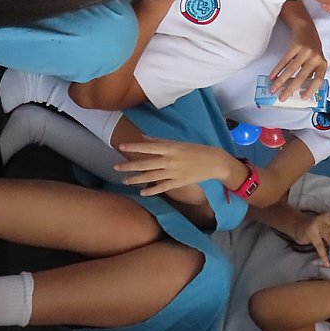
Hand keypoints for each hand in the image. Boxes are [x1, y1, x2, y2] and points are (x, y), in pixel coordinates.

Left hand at [116, 138, 232, 197]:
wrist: (213, 162)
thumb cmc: (195, 150)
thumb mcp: (177, 143)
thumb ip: (159, 142)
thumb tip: (143, 138)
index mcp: (170, 148)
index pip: (148, 147)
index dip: (134, 147)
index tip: (121, 146)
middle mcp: (170, 161)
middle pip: (146, 164)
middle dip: (130, 166)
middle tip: (116, 167)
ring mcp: (174, 173)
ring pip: (151, 177)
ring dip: (136, 179)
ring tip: (124, 180)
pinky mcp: (178, 183)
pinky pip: (162, 187)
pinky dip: (152, 190)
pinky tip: (142, 192)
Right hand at [269, 35, 327, 99]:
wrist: (306, 28)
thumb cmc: (311, 47)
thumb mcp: (316, 60)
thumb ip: (311, 73)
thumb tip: (299, 89)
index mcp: (322, 63)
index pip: (318, 79)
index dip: (311, 89)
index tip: (303, 97)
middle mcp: (315, 57)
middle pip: (302, 76)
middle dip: (290, 89)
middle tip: (282, 97)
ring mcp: (305, 51)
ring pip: (291, 69)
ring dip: (280, 81)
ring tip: (273, 88)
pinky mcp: (295, 46)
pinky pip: (284, 61)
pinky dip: (277, 70)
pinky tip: (272, 76)